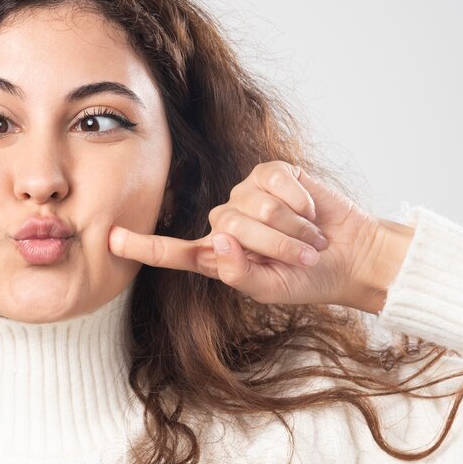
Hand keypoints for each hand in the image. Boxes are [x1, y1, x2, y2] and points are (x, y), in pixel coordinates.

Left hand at [108, 160, 382, 307]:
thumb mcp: (272, 289)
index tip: (111, 239)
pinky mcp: (271, 174)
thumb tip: (218, 242)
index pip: (173, 251)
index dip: (143, 245)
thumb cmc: (308, 278)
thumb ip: (240, 274)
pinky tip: (310, 210)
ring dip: (289, 225)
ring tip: (307, 236)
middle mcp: (225, 223)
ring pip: (253, 204)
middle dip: (272, 243)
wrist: (351, 255)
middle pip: (227, 224)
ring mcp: (246, 195)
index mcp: (217, 255)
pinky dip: (299, 201)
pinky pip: (274, 182)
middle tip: (301, 255)